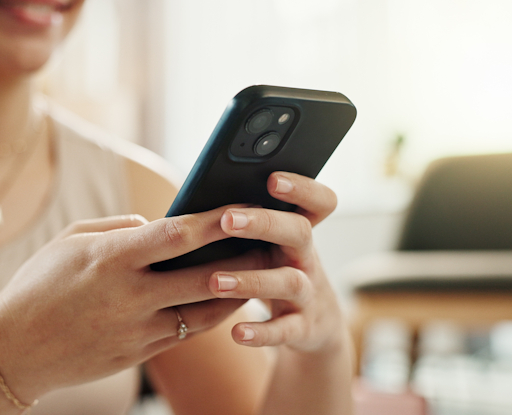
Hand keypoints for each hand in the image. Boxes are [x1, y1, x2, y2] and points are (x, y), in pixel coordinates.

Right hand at [0, 210, 263, 401]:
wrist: (14, 350)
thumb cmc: (38, 285)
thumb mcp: (71, 240)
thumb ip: (119, 228)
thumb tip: (158, 224)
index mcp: (111, 258)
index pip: (175, 235)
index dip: (216, 221)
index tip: (245, 205)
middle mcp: (129, 296)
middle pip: (203, 278)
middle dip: (243, 259)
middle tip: (274, 242)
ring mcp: (137, 330)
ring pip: (205, 312)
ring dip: (237, 291)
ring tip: (261, 271)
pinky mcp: (140, 354)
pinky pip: (187, 332)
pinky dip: (210, 315)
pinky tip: (227, 299)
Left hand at [208, 171, 346, 352]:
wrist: (310, 325)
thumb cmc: (271, 270)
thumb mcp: (267, 246)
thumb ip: (243, 224)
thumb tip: (192, 205)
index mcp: (298, 231)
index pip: (318, 202)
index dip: (303, 188)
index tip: (272, 179)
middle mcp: (307, 258)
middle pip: (299, 232)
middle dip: (265, 223)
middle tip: (228, 219)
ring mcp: (308, 294)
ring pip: (289, 282)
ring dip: (252, 280)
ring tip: (216, 281)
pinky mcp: (302, 329)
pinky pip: (285, 330)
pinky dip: (262, 332)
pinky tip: (236, 333)